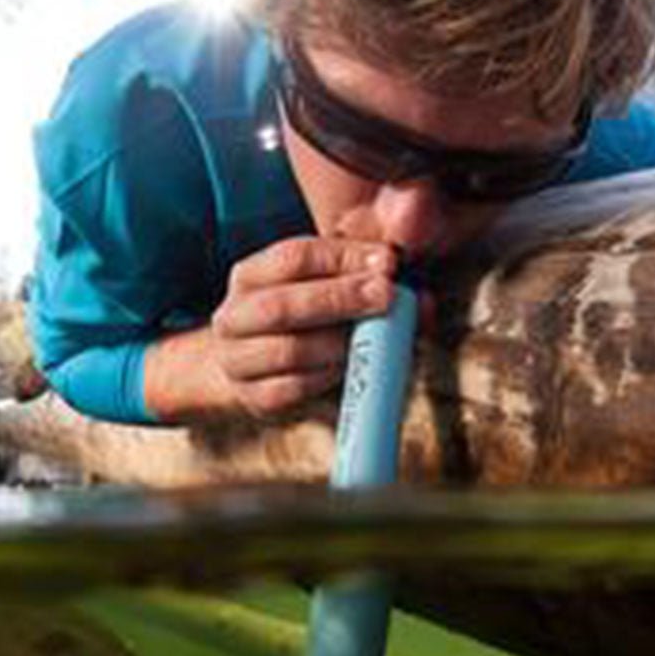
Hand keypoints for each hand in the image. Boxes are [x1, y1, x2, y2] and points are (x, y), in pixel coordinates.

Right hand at [143, 236, 396, 420]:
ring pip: (288, 351)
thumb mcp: (331, 286)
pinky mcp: (254, 398)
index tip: (388, 262)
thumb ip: (368, 280)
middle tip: (387, 295)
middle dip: (339, 299)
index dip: (343, 258)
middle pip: (281, 306)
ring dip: (337, 344)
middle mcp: (232, 316)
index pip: (292, 257)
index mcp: (249, 276)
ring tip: (372, 338)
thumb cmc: (310, 316)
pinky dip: (327, 377)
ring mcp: (237, 361)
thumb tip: (422, 299)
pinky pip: (293, 390)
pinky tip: (349, 366)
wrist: (266, 363)